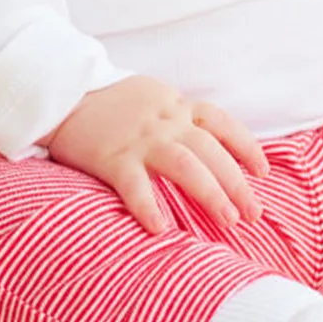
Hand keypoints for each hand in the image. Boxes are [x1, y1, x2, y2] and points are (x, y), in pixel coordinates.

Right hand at [38, 75, 268, 235]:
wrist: (59, 92)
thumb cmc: (106, 100)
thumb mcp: (150, 95)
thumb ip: (176, 114)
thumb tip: (204, 143)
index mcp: (174, 104)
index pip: (221, 122)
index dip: (246, 147)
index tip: (263, 172)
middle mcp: (164, 120)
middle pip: (212, 151)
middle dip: (238, 183)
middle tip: (253, 213)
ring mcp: (139, 139)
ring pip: (186, 166)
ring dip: (212, 194)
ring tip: (228, 221)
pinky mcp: (111, 157)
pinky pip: (135, 186)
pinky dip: (149, 207)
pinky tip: (160, 230)